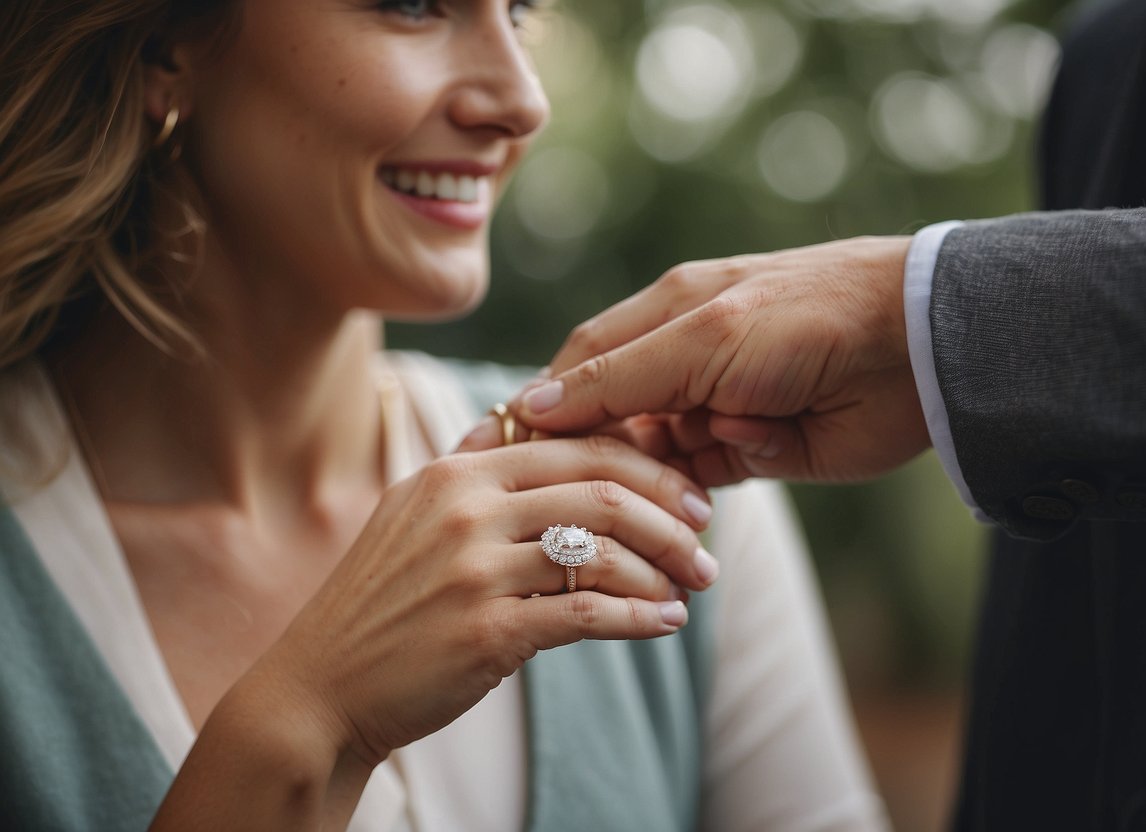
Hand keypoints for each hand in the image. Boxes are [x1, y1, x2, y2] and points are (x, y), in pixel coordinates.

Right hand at [254, 436, 717, 765]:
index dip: (647, 467)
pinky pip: (588, 615)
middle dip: (670, 517)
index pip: (577, 445)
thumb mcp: (413, 512)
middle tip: (705, 544)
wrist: (318, 687)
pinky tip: (664, 624)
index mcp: (456, 470)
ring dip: (663, 573)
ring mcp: (473, 569)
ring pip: (602, 552)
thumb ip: (475, 467)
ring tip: (691, 590)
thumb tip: (534, 423)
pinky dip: (640, 618)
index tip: (686, 494)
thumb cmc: (381, 601)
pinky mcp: (484, 632)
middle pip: (601, 491)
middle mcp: (465, 508)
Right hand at [512, 236, 929, 484]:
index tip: (504, 456)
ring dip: (674, 466)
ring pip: (660, 457)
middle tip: (587, 483)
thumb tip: (526, 408)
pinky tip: (763, 437)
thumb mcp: (696, 339)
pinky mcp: (756, 451)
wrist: (915, 349)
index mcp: (662, 315)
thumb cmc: (801, 319)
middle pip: (616, 419)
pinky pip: (712, 476)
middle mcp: (683, 361)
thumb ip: (612, 378)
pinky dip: (730, 466)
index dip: (543, 410)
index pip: (580, 368)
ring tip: (712, 443)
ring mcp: (718, 408)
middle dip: (609, 450)